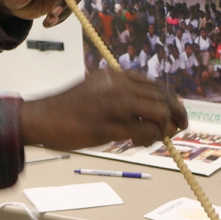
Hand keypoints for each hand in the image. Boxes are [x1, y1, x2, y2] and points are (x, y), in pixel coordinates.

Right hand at [20, 68, 186, 148]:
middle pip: (162, 97)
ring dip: (163, 129)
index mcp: (115, 76)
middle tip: (179, 127)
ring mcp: (115, 105)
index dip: (170, 100)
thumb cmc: (67, 108)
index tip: (175, 112)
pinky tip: (138, 143)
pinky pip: (144, 132)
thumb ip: (119, 94)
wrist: (41, 118)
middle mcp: (118, 86)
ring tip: (153, 138)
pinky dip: (149, 139)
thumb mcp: (96, 90)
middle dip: (176, 114)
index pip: (154, 85)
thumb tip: (146, 109)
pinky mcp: (109, 126)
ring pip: (158, 113)